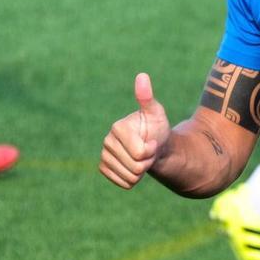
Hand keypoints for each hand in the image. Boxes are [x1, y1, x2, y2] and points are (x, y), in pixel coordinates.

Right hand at [99, 71, 171, 188]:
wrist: (153, 146)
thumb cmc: (156, 128)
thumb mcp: (156, 113)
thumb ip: (147, 98)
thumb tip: (142, 76)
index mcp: (118, 127)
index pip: (139, 153)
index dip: (150, 150)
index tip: (151, 141)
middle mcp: (107, 141)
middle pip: (135, 166)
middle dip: (147, 162)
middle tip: (148, 152)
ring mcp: (104, 156)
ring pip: (130, 177)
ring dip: (142, 172)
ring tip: (142, 159)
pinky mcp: (104, 169)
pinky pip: (124, 183)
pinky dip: (134, 180)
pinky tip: (134, 168)